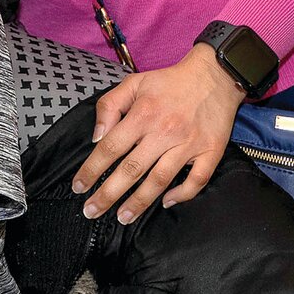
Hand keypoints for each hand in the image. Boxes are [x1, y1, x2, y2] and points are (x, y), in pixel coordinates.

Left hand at [72, 44, 244, 222]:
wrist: (214, 76)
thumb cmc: (169, 82)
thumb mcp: (133, 83)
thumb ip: (109, 106)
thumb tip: (97, 137)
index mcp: (143, 114)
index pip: (110, 148)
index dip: (92, 169)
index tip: (78, 187)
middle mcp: (164, 131)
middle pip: (131, 169)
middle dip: (108, 194)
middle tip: (91, 211)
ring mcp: (189, 144)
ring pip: (160, 180)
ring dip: (139, 202)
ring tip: (122, 218)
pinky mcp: (211, 151)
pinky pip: (197, 180)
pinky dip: (181, 195)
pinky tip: (165, 203)